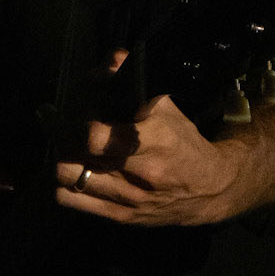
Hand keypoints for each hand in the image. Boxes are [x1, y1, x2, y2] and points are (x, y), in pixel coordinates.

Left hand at [56, 82, 274, 226]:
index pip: (95, 136)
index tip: (78, 113)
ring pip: (69, 177)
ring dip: (63, 160)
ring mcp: (129, 198)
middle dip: (64, 137)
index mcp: (153, 139)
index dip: (79, 121)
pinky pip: (73, 200)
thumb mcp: (166, 109)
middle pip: (76, 154)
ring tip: (68, 150)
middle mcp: (140, 171)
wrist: (212, 189)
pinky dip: (64, 185)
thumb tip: (112, 58)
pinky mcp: (122, 217)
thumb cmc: (184, 143)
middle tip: (62, 128)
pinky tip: (75, 174)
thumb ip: (134, 83)